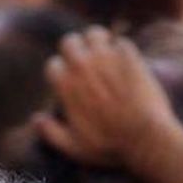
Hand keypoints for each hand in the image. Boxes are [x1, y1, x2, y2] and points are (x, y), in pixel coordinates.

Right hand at [37, 27, 180, 166]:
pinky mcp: (130, 56)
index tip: (70, 79)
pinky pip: (122, 42)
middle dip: (76, 49)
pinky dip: (124, 50)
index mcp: (66, 85)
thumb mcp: (74, 148)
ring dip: (99, 41)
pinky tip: (129, 61)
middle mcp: (82, 66)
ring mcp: (106, 58)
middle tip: (87, 58)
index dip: (61, 73)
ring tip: (107, 51)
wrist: (146, 139)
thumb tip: (37, 118)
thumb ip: (50, 133)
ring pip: (95, 34)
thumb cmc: (110, 147)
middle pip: (70, 42)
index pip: (53, 65)